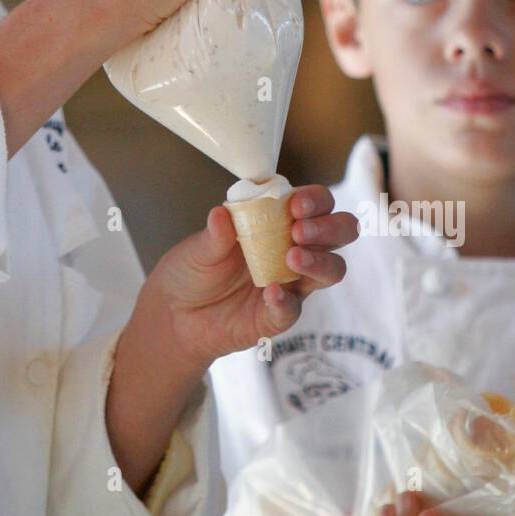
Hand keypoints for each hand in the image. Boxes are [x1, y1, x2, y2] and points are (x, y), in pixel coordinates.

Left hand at [142, 185, 358, 368]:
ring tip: (292, 258)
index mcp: (279, 222)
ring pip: (332, 270)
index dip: (315, 200)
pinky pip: (294, 309)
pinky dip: (286, 301)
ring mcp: (291, 284)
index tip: (296, 205)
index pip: (316, 203)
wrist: (175, 313)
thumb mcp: (199, 247)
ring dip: (319, 261)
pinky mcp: (278, 315)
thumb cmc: (194, 270)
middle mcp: (294, 249)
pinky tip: (271, 292)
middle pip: (339, 233)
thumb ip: (214, 234)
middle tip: (299, 231)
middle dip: (329, 228)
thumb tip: (221, 213)